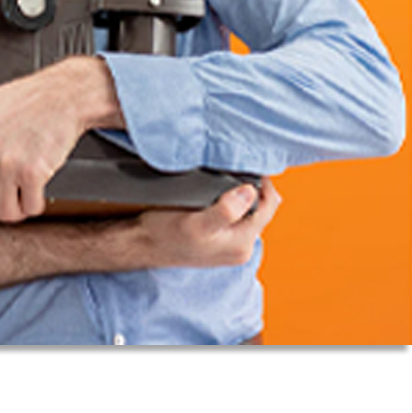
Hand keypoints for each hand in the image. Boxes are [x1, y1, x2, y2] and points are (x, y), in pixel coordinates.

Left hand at [0, 58, 120, 222]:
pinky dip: (36, 204)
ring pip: (6, 212)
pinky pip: (31, 207)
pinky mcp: (34, 171)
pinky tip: (38, 190)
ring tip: (24, 194)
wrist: (60, 94)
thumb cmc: (21, 99)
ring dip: (16, 209)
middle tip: (10, 196)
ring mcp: (9, 164)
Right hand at [135, 177, 280, 268]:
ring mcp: (231, 245)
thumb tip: (249, 192)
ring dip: (243, 194)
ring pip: (248, 212)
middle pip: (261, 210)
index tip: (254, 164)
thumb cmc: (166, 235)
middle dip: (254, 188)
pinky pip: (236, 217)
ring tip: (231, 176)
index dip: (265, 184)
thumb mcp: (196, 223)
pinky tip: (221, 192)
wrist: (143, 245)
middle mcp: (241, 247)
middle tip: (241, 166)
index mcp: (241, 244)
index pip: (268, 208)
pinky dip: (233, 202)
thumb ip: (225, 211)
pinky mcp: (220, 240)